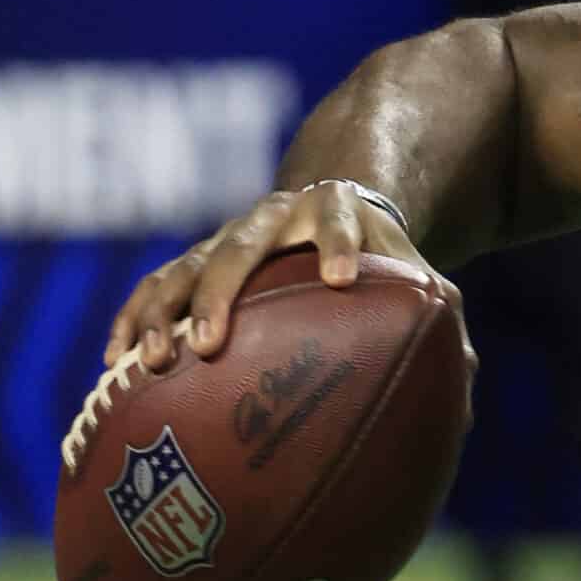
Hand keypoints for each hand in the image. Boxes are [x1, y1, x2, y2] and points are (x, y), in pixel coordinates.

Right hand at [103, 181, 464, 369]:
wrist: (334, 202)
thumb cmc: (381, 256)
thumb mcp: (412, 269)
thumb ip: (438, 313)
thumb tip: (468, 378)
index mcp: (338, 211)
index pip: (343, 220)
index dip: (344, 244)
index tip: (345, 278)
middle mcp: (274, 218)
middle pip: (242, 246)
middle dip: (223, 292)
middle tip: (212, 341)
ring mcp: (227, 238)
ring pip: (185, 267)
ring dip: (162, 312)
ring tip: (145, 363)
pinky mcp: (195, 261)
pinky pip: (155, 288)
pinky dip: (132, 320)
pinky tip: (112, 366)